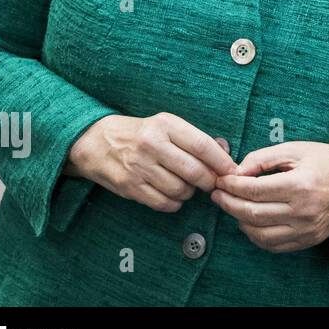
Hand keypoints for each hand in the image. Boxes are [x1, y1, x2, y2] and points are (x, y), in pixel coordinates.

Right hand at [66, 113, 238, 212]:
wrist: (95, 141)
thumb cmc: (140, 134)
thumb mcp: (165, 125)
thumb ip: (193, 139)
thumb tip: (225, 155)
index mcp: (165, 125)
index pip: (202, 145)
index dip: (221, 162)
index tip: (233, 171)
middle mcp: (152, 144)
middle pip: (194, 171)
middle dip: (210, 182)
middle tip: (213, 184)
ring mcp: (138, 167)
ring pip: (180, 190)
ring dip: (190, 193)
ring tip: (188, 187)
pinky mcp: (129, 186)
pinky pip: (163, 203)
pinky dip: (174, 203)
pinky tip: (173, 196)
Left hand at [211, 142, 328, 252]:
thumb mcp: (298, 150)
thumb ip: (265, 157)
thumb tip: (238, 171)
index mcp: (300, 184)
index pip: (253, 190)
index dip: (231, 186)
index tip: (221, 180)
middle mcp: (302, 211)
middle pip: (251, 213)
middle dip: (228, 203)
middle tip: (218, 194)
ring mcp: (305, 229)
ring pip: (257, 233)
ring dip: (239, 220)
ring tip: (233, 206)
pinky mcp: (307, 240)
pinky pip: (271, 244)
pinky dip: (254, 234)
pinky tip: (250, 220)